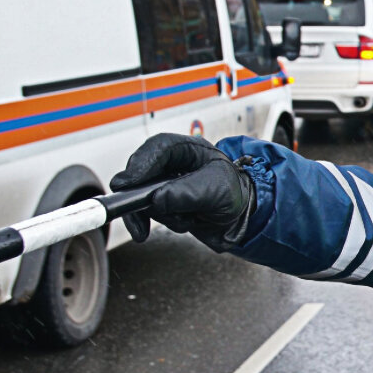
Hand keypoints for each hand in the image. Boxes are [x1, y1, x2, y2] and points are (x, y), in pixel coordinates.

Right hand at [110, 133, 254, 251]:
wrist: (245, 218)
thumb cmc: (237, 193)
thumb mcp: (217, 190)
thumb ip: (187, 194)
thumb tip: (157, 200)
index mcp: (188, 150)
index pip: (157, 149)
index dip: (139, 164)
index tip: (126, 183)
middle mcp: (173, 165)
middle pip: (142, 174)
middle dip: (140, 196)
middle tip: (134, 212)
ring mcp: (167, 186)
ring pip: (144, 198)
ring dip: (162, 213)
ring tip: (189, 217)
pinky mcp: (166, 204)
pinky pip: (153, 214)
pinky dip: (167, 222)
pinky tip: (187, 223)